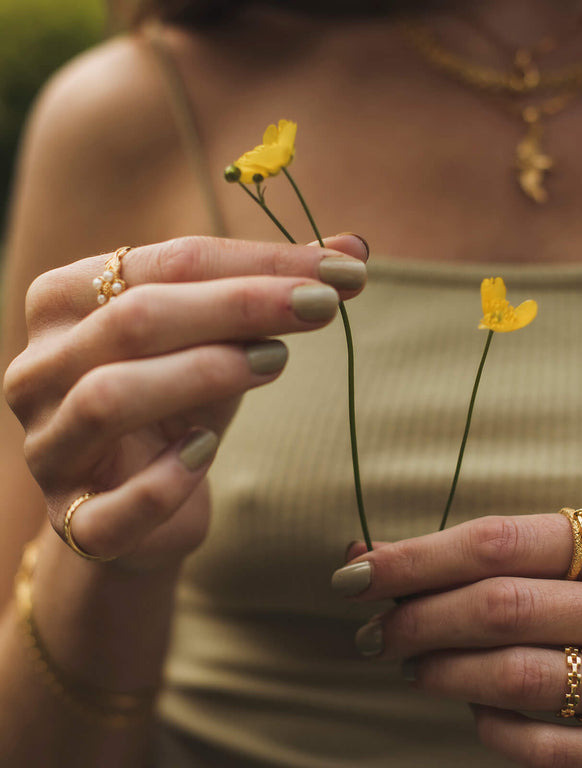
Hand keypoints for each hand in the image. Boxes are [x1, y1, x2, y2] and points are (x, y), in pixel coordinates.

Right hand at [4, 234, 366, 569]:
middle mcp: (39, 368)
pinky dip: (165, 479)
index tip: (339, 270)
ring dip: (203, 374)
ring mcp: (49, 447)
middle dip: (239, 306)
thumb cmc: (178, 402)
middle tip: (323, 307)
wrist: (144, 507)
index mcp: (64, 300)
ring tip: (278, 363)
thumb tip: (355, 247)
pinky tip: (207, 452)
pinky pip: (112, 505)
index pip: (164, 262)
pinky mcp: (73, 520)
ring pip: (109, 398)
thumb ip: (274, 290)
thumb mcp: (220, 339)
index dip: (257, 262)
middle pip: (134, 319)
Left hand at [339, 512, 581, 767]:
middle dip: (418, 619)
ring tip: (411, 668)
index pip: (501, 540)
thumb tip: (360, 551)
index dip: (417, 558)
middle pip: (504, 606)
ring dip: (442, 672)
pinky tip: (474, 713)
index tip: (355, 575)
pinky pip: (543, 746)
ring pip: (517, 676)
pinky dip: (490, 728)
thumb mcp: (576, 573)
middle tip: (373, 634)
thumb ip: (484, 560)